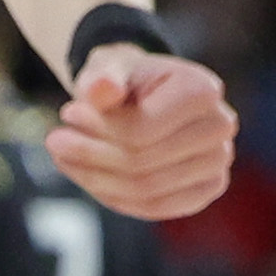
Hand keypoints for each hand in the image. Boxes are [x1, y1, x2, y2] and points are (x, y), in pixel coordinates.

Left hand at [41, 49, 236, 221]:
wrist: (146, 92)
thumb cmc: (125, 79)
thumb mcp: (107, 67)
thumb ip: (102, 75)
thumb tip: (101, 89)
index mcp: (202, 90)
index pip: (141, 130)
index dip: (97, 130)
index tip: (66, 113)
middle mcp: (221, 126)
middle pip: (143, 164)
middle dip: (91, 157)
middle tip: (54, 142)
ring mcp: (218, 161)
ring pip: (147, 191)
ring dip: (97, 180)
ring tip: (66, 159)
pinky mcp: (207, 188)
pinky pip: (157, 208)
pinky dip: (117, 198)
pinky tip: (90, 177)